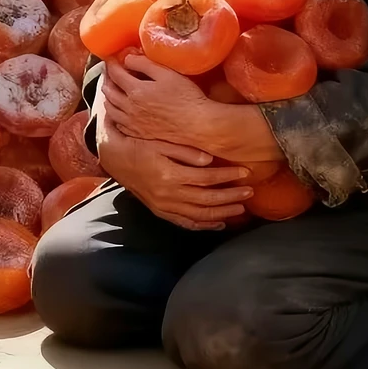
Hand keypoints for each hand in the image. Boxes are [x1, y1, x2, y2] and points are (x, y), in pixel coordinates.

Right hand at [94, 94, 251, 230]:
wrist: (116, 158)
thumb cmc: (140, 145)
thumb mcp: (160, 142)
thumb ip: (185, 152)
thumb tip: (209, 160)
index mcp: (170, 175)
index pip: (207, 178)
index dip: (228, 176)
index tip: (245, 172)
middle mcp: (168, 194)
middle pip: (207, 199)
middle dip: (231, 196)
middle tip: (250, 191)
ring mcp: (164, 206)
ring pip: (199, 215)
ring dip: (223, 213)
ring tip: (241, 208)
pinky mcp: (161, 212)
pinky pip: (186, 223)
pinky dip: (204, 226)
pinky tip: (219, 224)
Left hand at [102, 53, 213, 146]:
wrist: (196, 125)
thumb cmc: (185, 97)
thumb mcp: (167, 73)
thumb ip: (145, 64)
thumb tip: (127, 58)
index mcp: (135, 91)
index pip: (115, 74)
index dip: (111, 63)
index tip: (112, 57)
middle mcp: (129, 109)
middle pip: (109, 92)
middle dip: (107, 79)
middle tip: (110, 71)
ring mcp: (133, 123)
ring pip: (110, 109)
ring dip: (108, 96)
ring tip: (111, 89)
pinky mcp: (139, 134)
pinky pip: (118, 124)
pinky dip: (114, 114)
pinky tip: (119, 110)